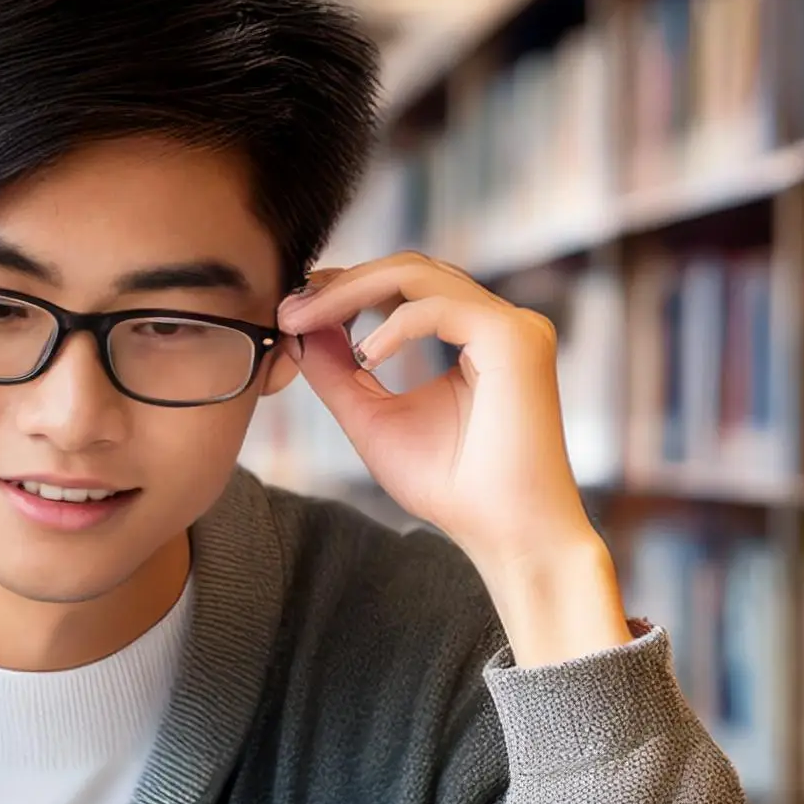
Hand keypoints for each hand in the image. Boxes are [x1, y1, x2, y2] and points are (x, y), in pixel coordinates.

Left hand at [278, 253, 630, 664]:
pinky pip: (439, 307)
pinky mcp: (515, 338)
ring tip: (306, 321)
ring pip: (418, 274)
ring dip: (352, 292)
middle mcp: (497, 321)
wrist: (506, 534)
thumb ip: (338, 373)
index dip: (345, 289)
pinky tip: (365, 356)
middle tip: (288, 309)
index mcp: (472, 335)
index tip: (292, 310)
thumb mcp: (372, 419)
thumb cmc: (451, 487)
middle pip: (407, 269)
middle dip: (340, 284)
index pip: (403, 287)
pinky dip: (394, 325)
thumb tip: (300, 329)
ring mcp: (511, 325)